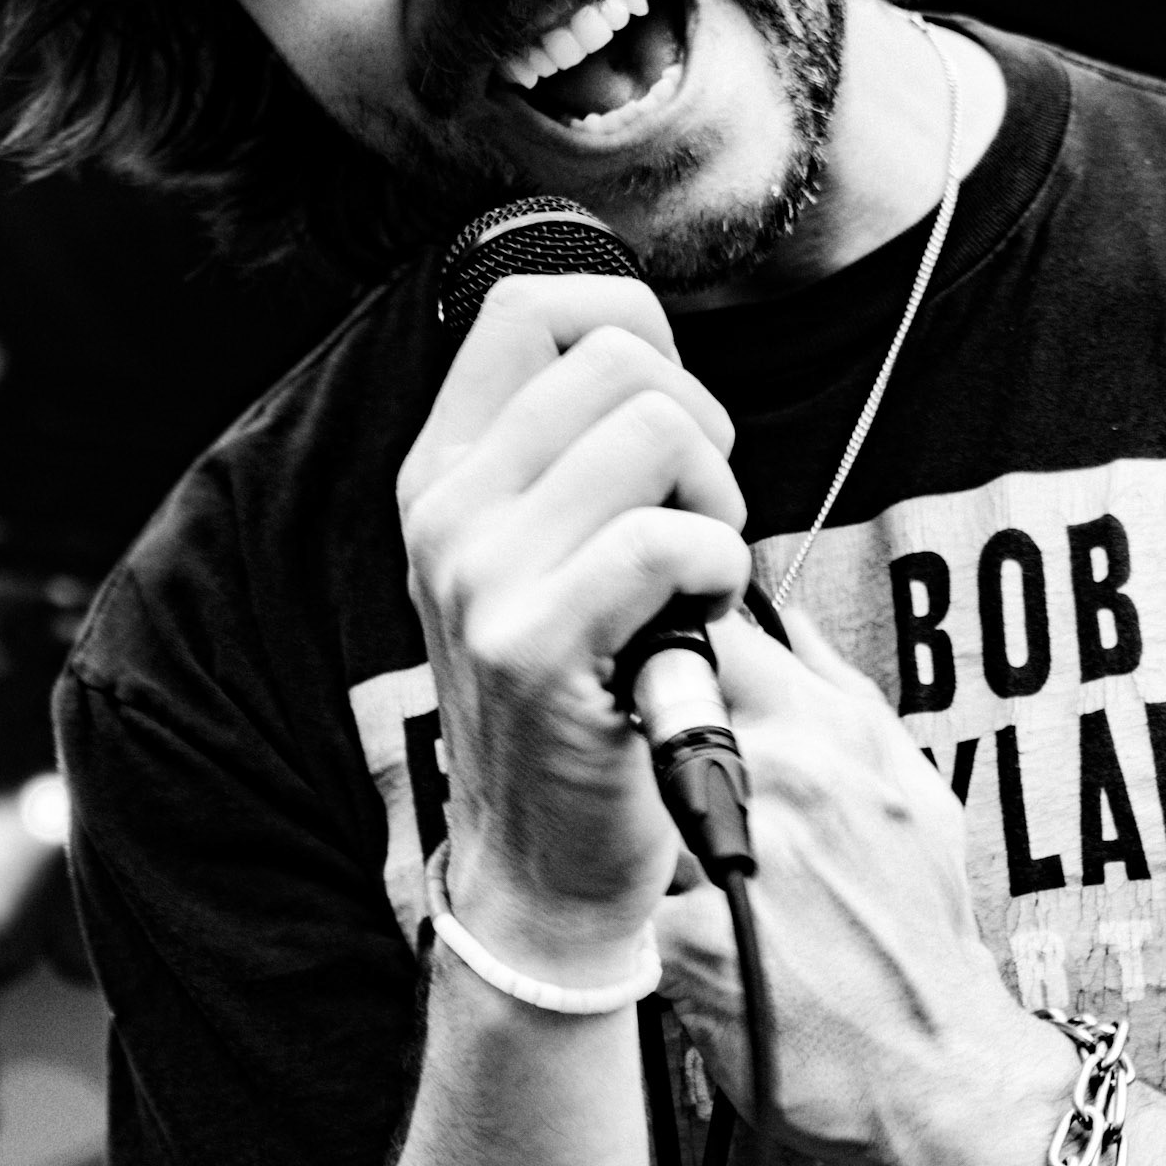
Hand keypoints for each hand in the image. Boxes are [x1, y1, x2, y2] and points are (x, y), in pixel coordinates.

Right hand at [397, 273, 750, 982]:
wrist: (542, 861)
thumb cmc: (579, 688)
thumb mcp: (537, 551)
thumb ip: (567, 450)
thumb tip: (650, 348)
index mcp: (445, 469)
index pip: (530, 304)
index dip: (630, 323)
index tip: (666, 409)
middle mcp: (446, 508)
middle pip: (619, 358)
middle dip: (700, 429)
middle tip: (692, 520)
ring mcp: (477, 575)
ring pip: (658, 429)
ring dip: (717, 503)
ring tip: (692, 577)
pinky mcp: (531, 645)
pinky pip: (670, 538)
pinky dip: (719, 571)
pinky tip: (694, 624)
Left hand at [656, 613, 1076, 1165]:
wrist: (946, 1076)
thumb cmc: (922, 929)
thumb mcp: (913, 791)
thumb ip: (843, 692)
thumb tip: (789, 616)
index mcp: (827, 733)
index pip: (714, 638)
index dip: (675, 650)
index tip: (666, 678)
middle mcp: (779, 782)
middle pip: (652, 712)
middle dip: (643, 744)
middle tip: (664, 791)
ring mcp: (732, 862)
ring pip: (627, 807)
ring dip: (634, 834)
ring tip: (674, 878)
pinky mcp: (691, 946)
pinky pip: (627, 903)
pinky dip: (642, 921)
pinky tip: (681, 943)